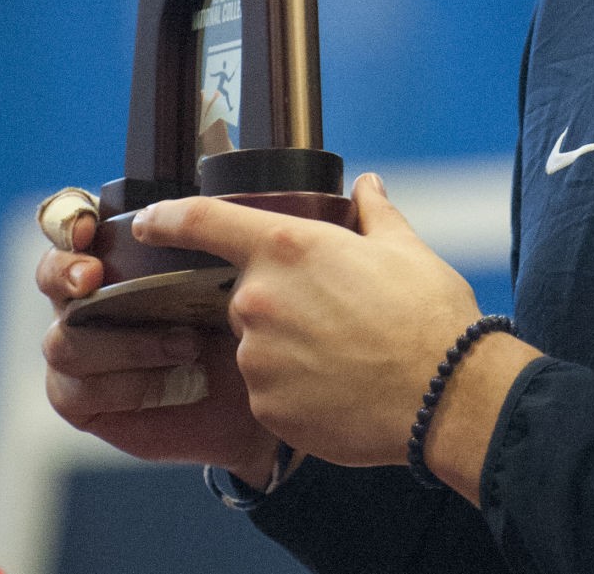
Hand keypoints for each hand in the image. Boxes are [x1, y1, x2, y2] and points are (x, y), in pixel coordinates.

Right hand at [37, 208, 277, 484]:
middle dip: (65, 271)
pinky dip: (127, 385)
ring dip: (123, 340)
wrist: (274, 400)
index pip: (79, 222)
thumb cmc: (272, 321)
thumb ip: (281, 225)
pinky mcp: (92, 400)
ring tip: (187, 345)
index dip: (70, 219)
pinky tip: (177, 384)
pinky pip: (77, 391)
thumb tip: (340, 181)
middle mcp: (104, 295)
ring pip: (65, 337)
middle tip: (94, 278)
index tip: (89, 227)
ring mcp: (93, 349)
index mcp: (138, 252)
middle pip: (56, 273)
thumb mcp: (278, 266)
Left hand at [131, 173, 516, 476]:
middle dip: (281, 300)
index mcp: (289, 247)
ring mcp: (257, 358)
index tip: (149, 222)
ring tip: (344, 353)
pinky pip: (268, 390)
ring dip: (287, 346)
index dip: (169, 218)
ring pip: (256, 345)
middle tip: (334, 312)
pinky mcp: (265, 406)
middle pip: (246, 294)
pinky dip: (295, 387)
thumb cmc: (427, 313)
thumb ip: (374, 212)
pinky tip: (338, 385)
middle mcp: (260, 300)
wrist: (444, 392)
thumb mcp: (403, 247)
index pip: (205, 222)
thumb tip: (368, 186)